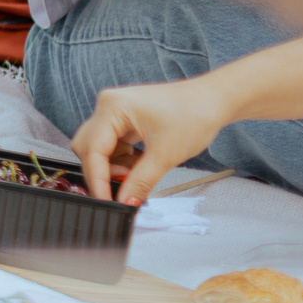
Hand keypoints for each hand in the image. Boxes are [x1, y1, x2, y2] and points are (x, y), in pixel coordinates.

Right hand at [73, 75, 235, 202]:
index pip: (93, 149)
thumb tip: (125, 201)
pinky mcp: (124, 118)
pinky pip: (112, 144)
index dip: (97, 179)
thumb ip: (140, 181)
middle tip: (123, 190)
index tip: (105, 201)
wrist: (214, 101)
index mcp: (112, 107)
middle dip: (103, 172)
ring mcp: (115, 111)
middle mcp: (108, 105)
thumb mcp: (166, 155)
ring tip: (138, 176)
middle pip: (88, 147)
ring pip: (99, 148)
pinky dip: (122, 160)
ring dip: (114, 167)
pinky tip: (140, 166)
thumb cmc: (194, 115)